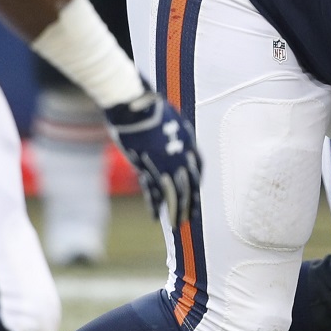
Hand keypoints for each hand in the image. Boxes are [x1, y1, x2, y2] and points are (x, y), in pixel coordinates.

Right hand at [104, 86, 199, 224]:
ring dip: (175, 210)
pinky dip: (154, 204)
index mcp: (188, 143)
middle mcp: (180, 155)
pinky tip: (156, 216)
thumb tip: (177, 148)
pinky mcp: (146, 166)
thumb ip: (175, 137)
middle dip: (189, 204)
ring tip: (176, 224)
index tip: (194, 198)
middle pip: (188, 186)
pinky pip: (152, 189)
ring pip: (173, 192)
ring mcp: (163, 162)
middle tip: (189, 220)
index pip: (198, 170)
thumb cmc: (149, 107)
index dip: (196, 186)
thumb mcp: (171, 120)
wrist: (133, 106)